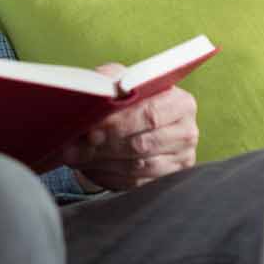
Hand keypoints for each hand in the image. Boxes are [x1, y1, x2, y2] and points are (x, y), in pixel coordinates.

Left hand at [63, 67, 199, 191]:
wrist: (136, 121)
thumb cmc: (129, 97)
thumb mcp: (119, 80)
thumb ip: (109, 80)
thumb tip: (96, 91)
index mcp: (182, 103)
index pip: (150, 115)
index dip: (120, 123)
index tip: (92, 128)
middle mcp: (187, 133)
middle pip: (143, 144)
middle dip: (106, 145)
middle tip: (77, 146)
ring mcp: (180, 160)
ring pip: (137, 167)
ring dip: (102, 162)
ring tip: (76, 156)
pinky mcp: (167, 180)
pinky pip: (134, 183)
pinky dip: (108, 175)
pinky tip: (90, 166)